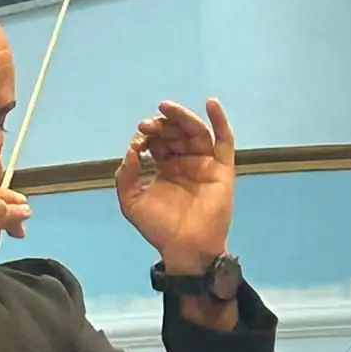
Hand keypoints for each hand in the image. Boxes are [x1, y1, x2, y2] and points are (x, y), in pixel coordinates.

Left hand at [115, 98, 234, 271]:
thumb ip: (126, 177)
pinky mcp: (222, 168)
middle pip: (176, 133)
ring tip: (166, 109)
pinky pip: (224, 140)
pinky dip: (220, 120)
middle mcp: (185, 161)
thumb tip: (131, 151)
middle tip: (147, 125)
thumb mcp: (132, 202)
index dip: (147, 136)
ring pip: (196, 131)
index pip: (157, 142)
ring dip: (181, 118)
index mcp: (166, 167)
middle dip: (161, 125)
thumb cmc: (159, 228)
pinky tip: (211, 104)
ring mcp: (205, 163)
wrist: (185, 248)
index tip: (137, 140)